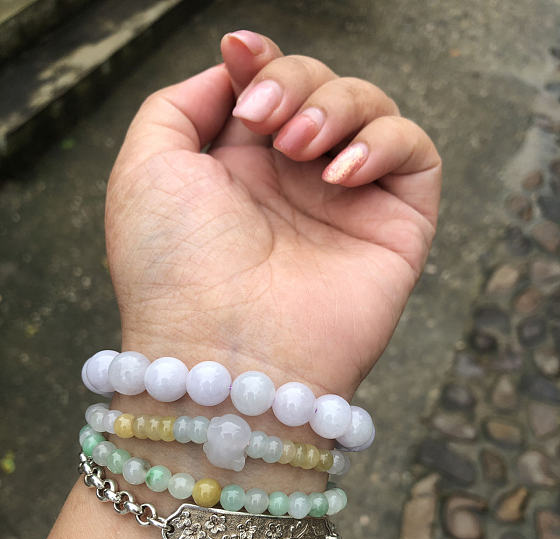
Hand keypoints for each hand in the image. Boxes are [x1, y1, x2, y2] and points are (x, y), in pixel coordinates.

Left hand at [106, 30, 440, 397]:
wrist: (223, 356)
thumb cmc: (173, 270)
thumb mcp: (146, 170)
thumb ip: (179, 106)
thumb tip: (232, 71)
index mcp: (240, 170)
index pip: (270, 88)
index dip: (264, 60)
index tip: (242, 56)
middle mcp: (295, 185)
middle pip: (321, 87)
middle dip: (295, 80)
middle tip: (267, 122)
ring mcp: (347, 205)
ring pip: (371, 109)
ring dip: (338, 106)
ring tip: (301, 148)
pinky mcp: (394, 228)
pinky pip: (417, 153)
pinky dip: (385, 141)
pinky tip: (341, 174)